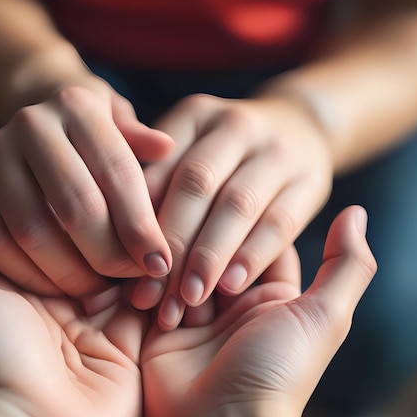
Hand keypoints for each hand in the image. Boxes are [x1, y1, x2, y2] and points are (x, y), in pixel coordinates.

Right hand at [0, 73, 173, 298]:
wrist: (36, 123)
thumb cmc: (93, 138)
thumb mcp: (122, 129)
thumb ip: (141, 144)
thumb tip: (166, 148)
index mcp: (77, 106)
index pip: (117, 173)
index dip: (141, 227)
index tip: (159, 265)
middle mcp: (31, 124)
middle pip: (75, 206)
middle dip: (109, 255)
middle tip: (129, 281)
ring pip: (33, 231)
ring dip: (71, 273)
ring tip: (98, 289)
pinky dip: (28, 275)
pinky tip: (58, 288)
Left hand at [0, 205, 146, 416]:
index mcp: (19, 287)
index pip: (44, 233)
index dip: (60, 206)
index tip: (79, 178)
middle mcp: (58, 303)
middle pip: (88, 251)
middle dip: (105, 228)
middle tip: (125, 198)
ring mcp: (95, 326)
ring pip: (123, 273)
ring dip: (135, 253)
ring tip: (151, 225)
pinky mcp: (129, 347)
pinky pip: (151, 307)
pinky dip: (159, 285)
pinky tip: (167, 259)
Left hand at [132, 93, 331, 329]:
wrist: (300, 128)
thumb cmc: (223, 155)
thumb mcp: (187, 150)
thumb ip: (151, 182)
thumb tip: (106, 241)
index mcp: (194, 116)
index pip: (157, 170)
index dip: (137, 223)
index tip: (118, 271)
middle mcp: (235, 126)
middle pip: (196, 185)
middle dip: (170, 245)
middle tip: (150, 298)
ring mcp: (277, 151)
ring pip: (237, 205)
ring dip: (209, 257)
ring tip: (187, 301)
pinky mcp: (310, 182)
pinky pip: (280, 222)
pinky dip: (253, 257)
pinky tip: (230, 288)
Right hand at [141, 205, 374, 416]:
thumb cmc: (278, 374)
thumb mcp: (324, 316)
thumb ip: (345, 264)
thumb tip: (356, 211)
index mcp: (273, 296)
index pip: (260, 237)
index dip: (247, 218)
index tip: (231, 199)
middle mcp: (234, 304)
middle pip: (216, 248)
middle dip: (204, 243)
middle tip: (190, 236)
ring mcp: (196, 317)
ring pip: (181, 266)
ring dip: (176, 265)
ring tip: (168, 265)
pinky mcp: (161, 331)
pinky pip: (153, 293)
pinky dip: (150, 285)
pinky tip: (145, 280)